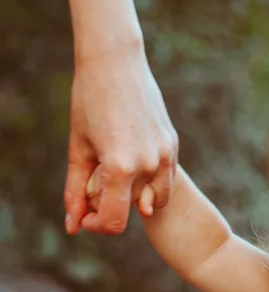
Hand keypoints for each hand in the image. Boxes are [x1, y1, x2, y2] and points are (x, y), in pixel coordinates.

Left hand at [64, 46, 177, 235]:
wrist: (116, 65)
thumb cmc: (90, 103)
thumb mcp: (78, 150)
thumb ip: (75, 191)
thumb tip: (73, 227)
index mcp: (120, 167)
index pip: (115, 221)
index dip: (97, 226)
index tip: (86, 218)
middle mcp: (148, 164)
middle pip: (133, 210)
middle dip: (114, 206)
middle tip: (96, 185)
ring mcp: (166, 155)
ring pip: (156, 199)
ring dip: (138, 197)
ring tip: (118, 175)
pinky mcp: (173, 145)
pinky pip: (166, 179)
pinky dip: (149, 180)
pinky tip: (131, 158)